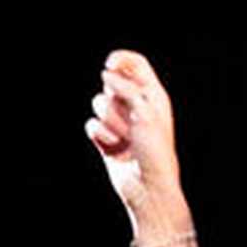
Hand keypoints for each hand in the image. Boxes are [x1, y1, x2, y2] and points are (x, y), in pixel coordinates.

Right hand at [86, 49, 186, 223]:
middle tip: (129, 118)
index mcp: (152, 95)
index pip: (135, 64)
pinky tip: (111, 147)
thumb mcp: (145, 112)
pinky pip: (91, 124)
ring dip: (108, 119)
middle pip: (112, 83)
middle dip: (114, 98)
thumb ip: (126, 87)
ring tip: (123, 137)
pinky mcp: (105, 139)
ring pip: (98, 103)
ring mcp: (119, 122)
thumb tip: (106, 74)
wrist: (147, 187)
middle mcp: (135, 106)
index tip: (109, 64)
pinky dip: (99, 134)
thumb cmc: (154, 150)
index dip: (121, 59)